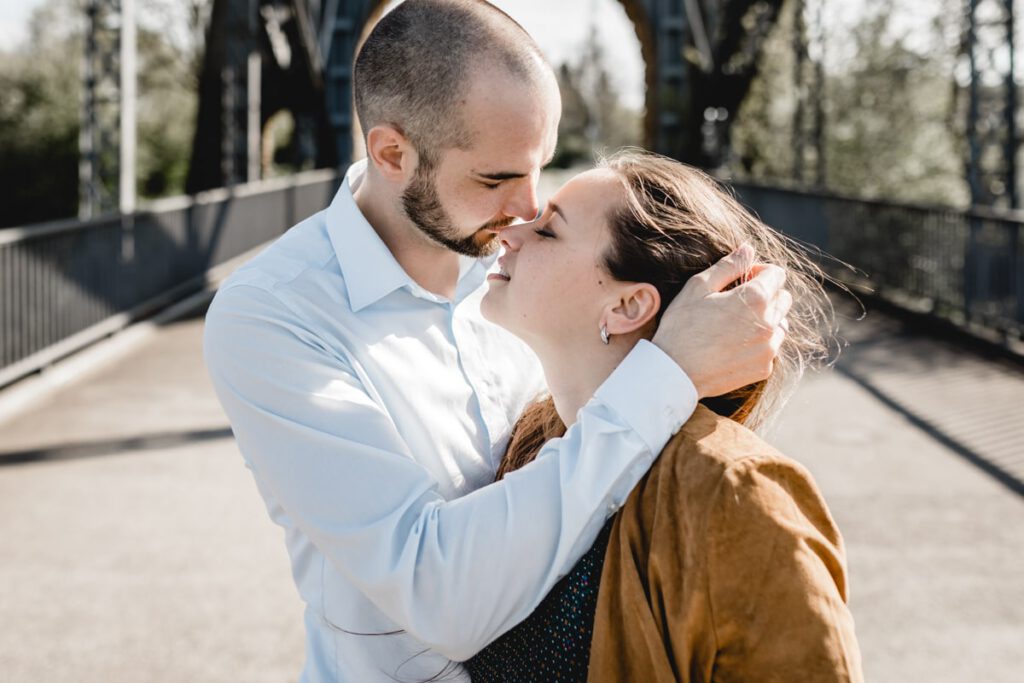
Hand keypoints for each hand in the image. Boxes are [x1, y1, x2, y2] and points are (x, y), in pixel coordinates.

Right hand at [651, 245, 791, 398]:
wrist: (675, 373)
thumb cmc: (682, 326)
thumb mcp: (698, 287)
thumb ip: (728, 266)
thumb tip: (748, 249)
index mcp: (755, 298)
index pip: (778, 274)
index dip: (760, 271)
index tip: (742, 279)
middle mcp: (769, 323)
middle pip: (784, 299)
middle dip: (767, 295)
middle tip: (738, 302)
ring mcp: (768, 348)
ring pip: (780, 324)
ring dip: (765, 320)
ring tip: (736, 325)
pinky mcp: (763, 368)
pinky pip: (771, 349)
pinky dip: (759, 344)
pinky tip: (734, 346)